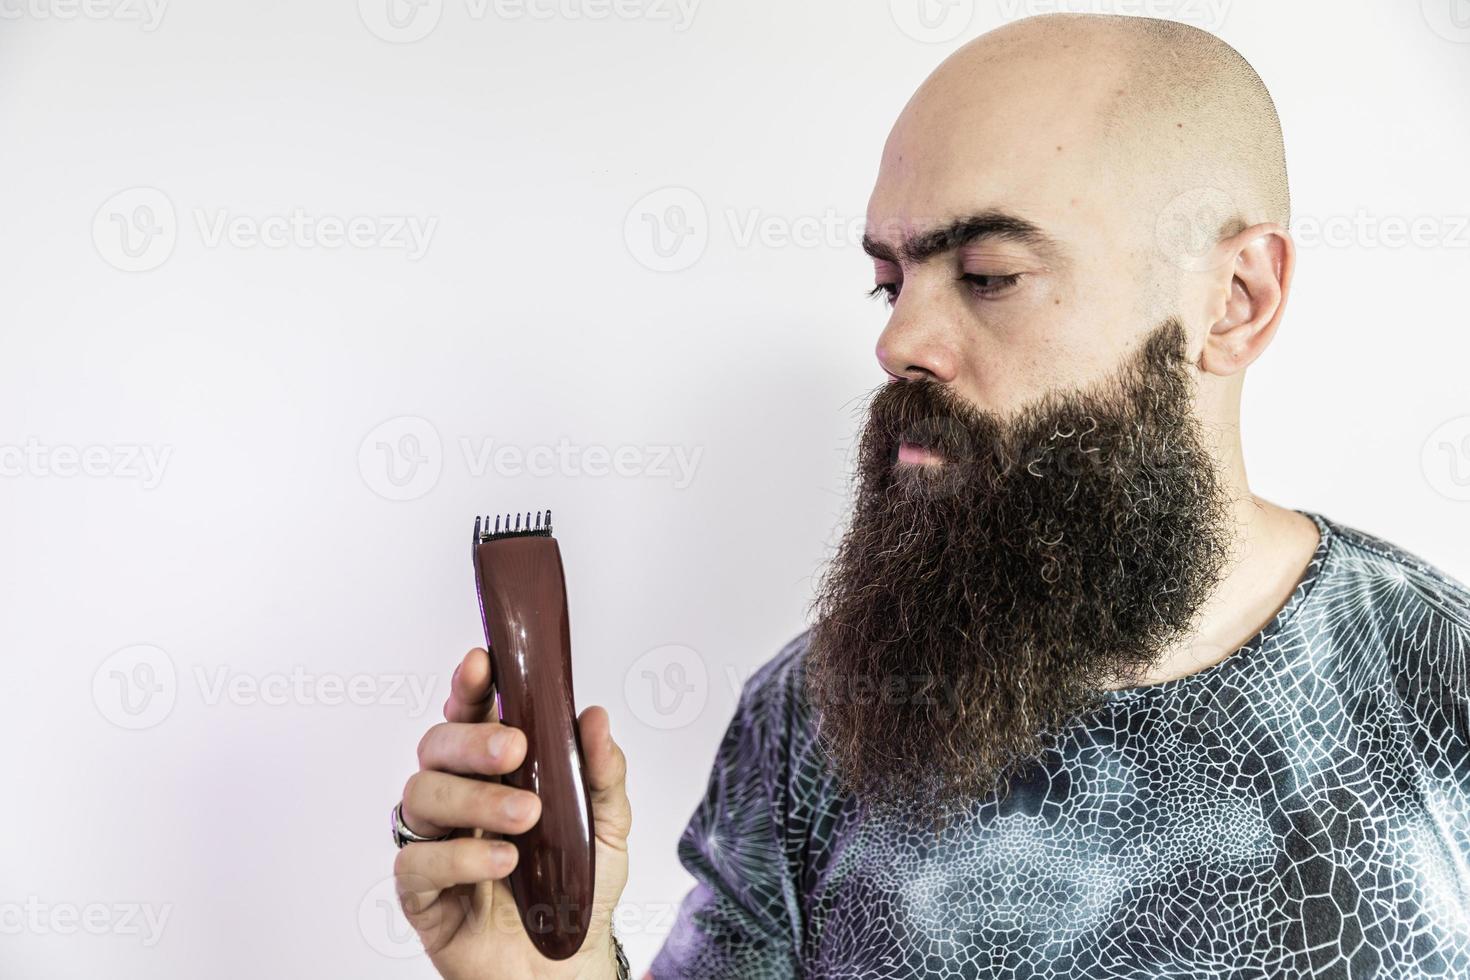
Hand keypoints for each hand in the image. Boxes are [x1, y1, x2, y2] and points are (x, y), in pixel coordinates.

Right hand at [394, 648, 632, 979]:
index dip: (469, 686)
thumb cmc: (579, 893)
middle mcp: (458, 798)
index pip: (470, 715)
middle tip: (516, 750)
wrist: (567, 969)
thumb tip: (594, 718)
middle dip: (473, 741)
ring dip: (475, 799)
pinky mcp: (421, 893)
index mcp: (494, 772)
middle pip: (437, 746)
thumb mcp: (607, 827)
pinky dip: (462, 857)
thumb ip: (603, 774)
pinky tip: (502, 862)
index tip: (482, 663)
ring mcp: (435, 842)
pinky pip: (417, 861)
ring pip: (421, 795)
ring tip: (526, 819)